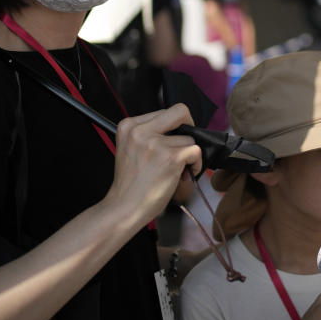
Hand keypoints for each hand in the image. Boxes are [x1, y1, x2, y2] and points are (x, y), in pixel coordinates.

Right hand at [102, 104, 201, 229]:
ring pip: (189, 137)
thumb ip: (148, 135)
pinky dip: (196, 164)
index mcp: (128, 125)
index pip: (163, 111)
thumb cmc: (130, 185)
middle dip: (189, 126)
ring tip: (177, 170)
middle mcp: (140, 130)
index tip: (173, 140)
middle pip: (180, 111)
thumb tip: (179, 130)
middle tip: (186, 145)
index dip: (174, 126)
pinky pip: (195, 150)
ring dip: (188, 155)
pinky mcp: (170, 157)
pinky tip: (184, 175)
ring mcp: (155, 143)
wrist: (124, 208)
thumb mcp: (130, 148)